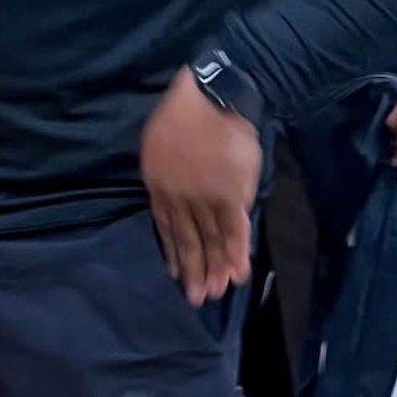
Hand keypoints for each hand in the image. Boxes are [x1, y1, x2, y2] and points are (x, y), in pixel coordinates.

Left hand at [141, 67, 260, 306]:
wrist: (211, 98)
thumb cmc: (184, 114)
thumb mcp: (158, 144)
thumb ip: (166, 173)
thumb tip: (176, 196)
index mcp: (158, 184)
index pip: (166, 226)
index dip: (173, 252)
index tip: (176, 274)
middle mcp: (178, 197)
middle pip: (188, 239)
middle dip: (193, 270)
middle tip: (197, 299)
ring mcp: (203, 197)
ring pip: (210, 240)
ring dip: (215, 268)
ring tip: (218, 292)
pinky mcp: (230, 195)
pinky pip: (234, 230)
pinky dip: (236, 252)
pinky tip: (238, 272)